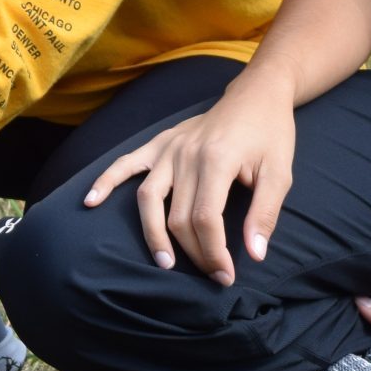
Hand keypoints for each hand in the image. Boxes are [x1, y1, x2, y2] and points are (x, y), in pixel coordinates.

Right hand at [80, 69, 296, 285]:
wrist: (256, 95)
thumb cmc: (271, 135)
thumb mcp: (280, 174)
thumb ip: (265, 214)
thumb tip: (256, 256)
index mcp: (217, 160)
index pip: (205, 219)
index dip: (213, 253)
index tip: (226, 275)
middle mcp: (186, 154)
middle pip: (178, 216)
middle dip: (194, 253)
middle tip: (212, 275)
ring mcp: (168, 148)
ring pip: (149, 199)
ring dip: (153, 235)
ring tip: (164, 263)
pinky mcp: (159, 143)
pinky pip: (127, 163)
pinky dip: (107, 181)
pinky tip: (91, 201)